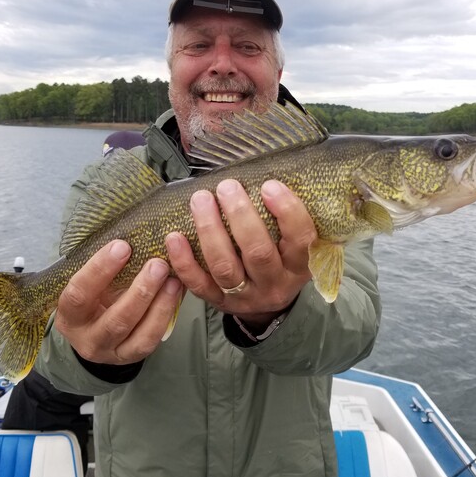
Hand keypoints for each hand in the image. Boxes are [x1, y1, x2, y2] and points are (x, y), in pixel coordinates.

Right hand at [54, 240, 183, 364]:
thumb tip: (136, 238)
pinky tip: (176, 295)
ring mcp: (110, 352)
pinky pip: (151, 339)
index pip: (79, 293)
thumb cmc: (93, 299)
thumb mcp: (90, 285)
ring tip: (174, 280)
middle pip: (115, 319)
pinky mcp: (131, 356)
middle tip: (158, 264)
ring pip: (137, 333)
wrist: (94, 334)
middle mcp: (87, 338)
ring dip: (159, 304)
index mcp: (69, 315)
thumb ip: (105, 269)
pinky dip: (165, 316)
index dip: (99, 270)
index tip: (122, 246)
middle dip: (139, 291)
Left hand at [165, 179, 315, 326]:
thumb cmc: (279, 259)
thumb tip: (266, 172)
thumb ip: (284, 217)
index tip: (269, 185)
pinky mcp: (218, 302)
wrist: (266, 305)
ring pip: (225, 267)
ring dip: (210, 231)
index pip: (300, 239)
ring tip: (200, 200)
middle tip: (227, 187)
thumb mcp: (292, 244)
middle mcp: (274, 284)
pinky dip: (184, 261)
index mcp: (299, 267)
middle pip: (258, 253)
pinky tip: (174, 237)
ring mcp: (245, 297)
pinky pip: (199, 284)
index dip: (287, 212)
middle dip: (240, 217)